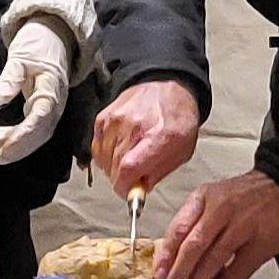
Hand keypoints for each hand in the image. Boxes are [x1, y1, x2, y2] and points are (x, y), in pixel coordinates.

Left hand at [0, 22, 73, 161]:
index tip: (1, 148)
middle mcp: (56, 103)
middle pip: (40, 132)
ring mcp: (53, 108)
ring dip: (16, 144)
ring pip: (38, 134)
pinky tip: (1, 139)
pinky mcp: (46, 109)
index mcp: (52, 89)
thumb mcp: (20, 57)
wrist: (55, 36)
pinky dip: (19, 137)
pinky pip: (36, 129)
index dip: (22, 137)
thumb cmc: (37, 45)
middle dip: (17, 146)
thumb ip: (11, 78)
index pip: (39, 119)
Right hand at [89, 78, 203, 197]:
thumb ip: (160, 172)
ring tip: (127, 162)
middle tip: (133, 178)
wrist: (167, 85)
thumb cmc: (177, 117)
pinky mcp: (104, 117)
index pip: (129, 167)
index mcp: (160, 135)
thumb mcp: (182, 150)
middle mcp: (134, 126)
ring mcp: (116, 120)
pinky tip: (117, 152)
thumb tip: (139, 188)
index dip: (124, 186)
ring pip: (103, 159)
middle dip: (122, 180)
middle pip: (114, 166)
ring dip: (112, 168)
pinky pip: (96, 147)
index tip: (129, 193)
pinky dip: (104, 156)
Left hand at [157, 170, 278, 278]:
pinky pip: (236, 273)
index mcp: (204, 197)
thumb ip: (192, 221)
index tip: (158, 275)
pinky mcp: (261, 245)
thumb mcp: (213, 196)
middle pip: (193, 248)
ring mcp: (242, 228)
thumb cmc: (247, 196)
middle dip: (178, 276)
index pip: (178, 229)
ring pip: (212, 262)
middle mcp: (221, 211)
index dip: (165, 256)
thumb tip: (171, 257)